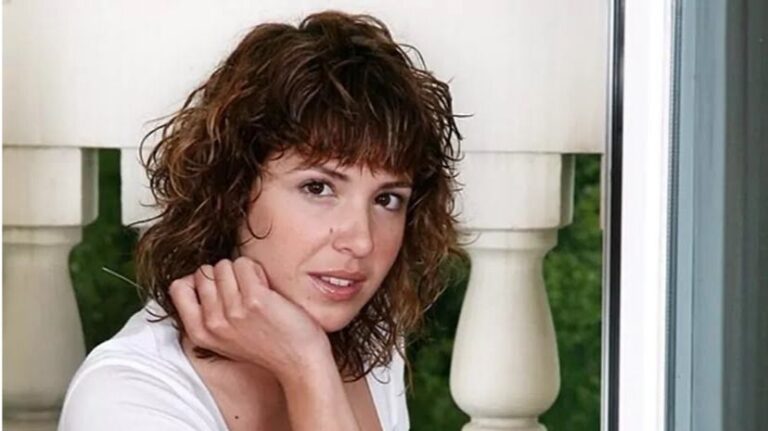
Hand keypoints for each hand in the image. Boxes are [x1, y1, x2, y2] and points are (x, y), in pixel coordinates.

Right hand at [169, 256, 331, 378]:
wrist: (299, 361)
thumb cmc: (266, 345)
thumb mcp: (224, 338)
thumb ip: (206, 314)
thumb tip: (194, 278)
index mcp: (200, 333)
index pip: (178, 287)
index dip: (198, 280)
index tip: (218, 287)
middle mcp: (212, 323)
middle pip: (204, 272)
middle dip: (224, 275)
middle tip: (242, 291)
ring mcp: (232, 311)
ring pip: (224, 265)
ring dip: (241, 271)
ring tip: (256, 290)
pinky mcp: (254, 300)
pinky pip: (244, 264)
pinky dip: (256, 270)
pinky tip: (266, 287)